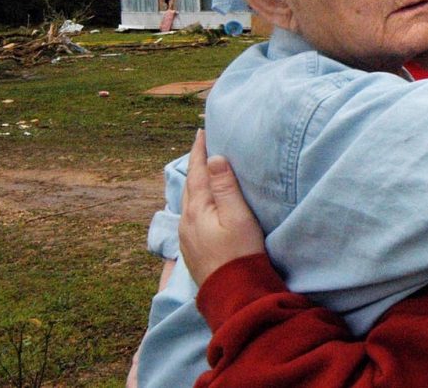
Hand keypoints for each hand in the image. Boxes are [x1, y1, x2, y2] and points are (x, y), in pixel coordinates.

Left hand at [179, 129, 266, 285]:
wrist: (234, 295)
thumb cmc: (241, 254)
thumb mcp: (238, 216)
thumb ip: (225, 186)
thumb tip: (213, 159)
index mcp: (197, 209)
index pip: (196, 171)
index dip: (199, 151)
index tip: (201, 132)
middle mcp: (186, 221)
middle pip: (189, 185)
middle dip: (195, 164)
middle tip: (202, 147)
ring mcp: (187, 237)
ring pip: (188, 201)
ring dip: (195, 182)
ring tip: (202, 171)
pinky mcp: (192, 250)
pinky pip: (190, 215)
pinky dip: (196, 200)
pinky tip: (202, 203)